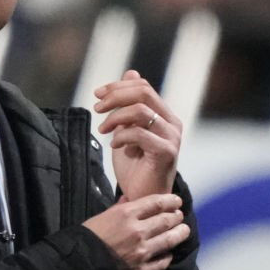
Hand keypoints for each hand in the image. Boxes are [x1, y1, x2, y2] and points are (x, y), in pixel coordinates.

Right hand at [82, 193, 188, 269]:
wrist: (79, 265)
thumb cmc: (87, 238)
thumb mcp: (101, 217)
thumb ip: (119, 208)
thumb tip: (130, 200)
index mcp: (126, 214)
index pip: (156, 203)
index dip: (170, 201)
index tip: (177, 201)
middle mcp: (139, 231)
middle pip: (167, 220)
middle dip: (176, 216)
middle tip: (179, 216)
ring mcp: (143, 251)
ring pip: (170, 240)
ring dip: (179, 234)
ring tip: (183, 231)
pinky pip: (162, 261)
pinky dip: (167, 256)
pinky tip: (169, 253)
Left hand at [94, 70, 182, 200]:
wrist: (142, 197)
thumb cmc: (135, 166)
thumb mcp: (126, 129)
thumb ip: (129, 105)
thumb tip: (131, 72)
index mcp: (164, 115)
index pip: (143, 86)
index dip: (118, 86)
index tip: (97, 94)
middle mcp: (172, 123)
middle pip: (143, 92)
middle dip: (115, 96)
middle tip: (97, 108)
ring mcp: (172, 137)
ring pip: (141, 110)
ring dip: (115, 118)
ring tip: (103, 130)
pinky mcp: (167, 152)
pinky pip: (140, 133)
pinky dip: (122, 136)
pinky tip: (115, 145)